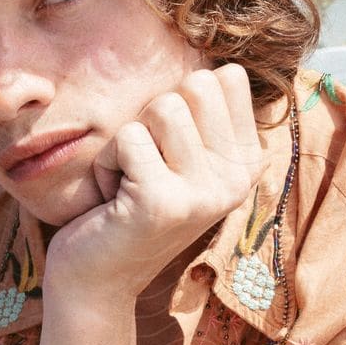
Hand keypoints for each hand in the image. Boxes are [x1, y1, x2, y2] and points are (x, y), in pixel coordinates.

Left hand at [44, 65, 262, 303]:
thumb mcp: (178, 158)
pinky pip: (126, 138)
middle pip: (194, 84)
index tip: (167, 152)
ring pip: (161, 106)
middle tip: (143, 166)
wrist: (97, 281)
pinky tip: (111, 202)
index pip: (225, 76)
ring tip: (127, 184)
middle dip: (152, 117)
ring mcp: (204, 191)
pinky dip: (105, 164)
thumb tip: (212, 63)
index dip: (180, 102)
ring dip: (127, 142)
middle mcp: (238, 178)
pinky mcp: (162, 201)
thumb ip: (201, 115)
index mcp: (248, 161)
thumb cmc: (128, 207)